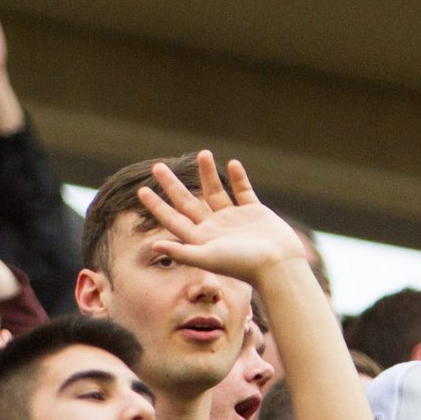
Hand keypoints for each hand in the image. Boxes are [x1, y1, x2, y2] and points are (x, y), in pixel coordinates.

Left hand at [134, 152, 311, 283]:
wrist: (279, 266)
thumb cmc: (243, 265)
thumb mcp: (209, 257)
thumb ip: (182, 252)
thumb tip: (154, 246)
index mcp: (201, 238)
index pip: (172, 219)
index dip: (156, 206)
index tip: (141, 190)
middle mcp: (214, 227)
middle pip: (187, 201)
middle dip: (172, 184)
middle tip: (158, 166)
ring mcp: (234, 219)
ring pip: (215, 191)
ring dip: (208, 173)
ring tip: (202, 153)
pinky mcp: (255, 212)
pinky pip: (243, 191)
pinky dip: (239, 177)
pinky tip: (232, 163)